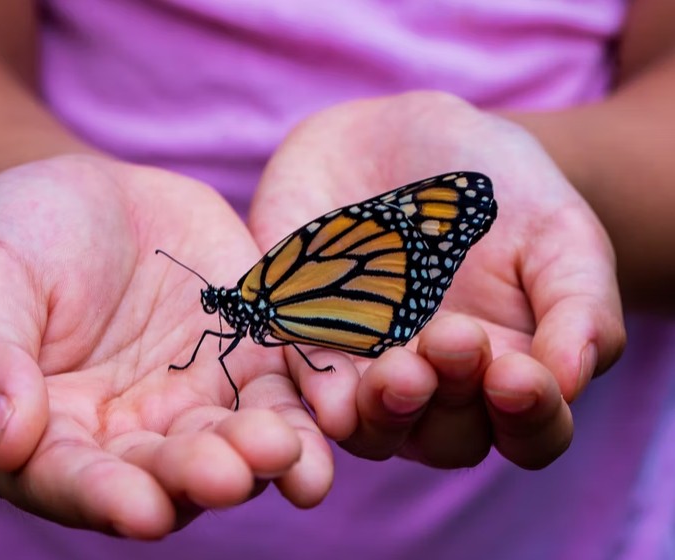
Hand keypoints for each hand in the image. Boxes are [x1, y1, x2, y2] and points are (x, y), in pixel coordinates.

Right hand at [0, 155, 331, 537]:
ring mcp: (198, 401)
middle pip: (167, 474)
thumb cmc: (21, 238)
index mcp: (53, 435)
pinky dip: (311, 405)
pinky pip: (286, 390)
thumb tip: (5, 440)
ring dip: (266, 457)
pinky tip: (337, 412)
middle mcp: (132, 436)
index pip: (74, 481)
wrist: (95, 197)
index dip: (104, 499)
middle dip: (200, 477)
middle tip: (231, 474)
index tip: (140, 510)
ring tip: (290, 453)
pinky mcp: (252, 361)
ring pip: (236, 444)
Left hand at [249, 92, 625, 468]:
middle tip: (452, 339)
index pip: (530, 431)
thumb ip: (579, 305)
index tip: (519, 375)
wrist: (404, 135)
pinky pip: (303, 380)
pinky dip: (316, 389)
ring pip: (372, 428)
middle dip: (451, 401)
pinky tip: (329, 389)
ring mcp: (366, 369)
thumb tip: (571, 379)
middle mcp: (435, 386)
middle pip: (446, 438)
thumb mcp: (558, 232)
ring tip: (397, 370)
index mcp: (507, 371)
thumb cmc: (499, 189)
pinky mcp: (303, 339)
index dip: (530, 417)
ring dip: (384, 412)